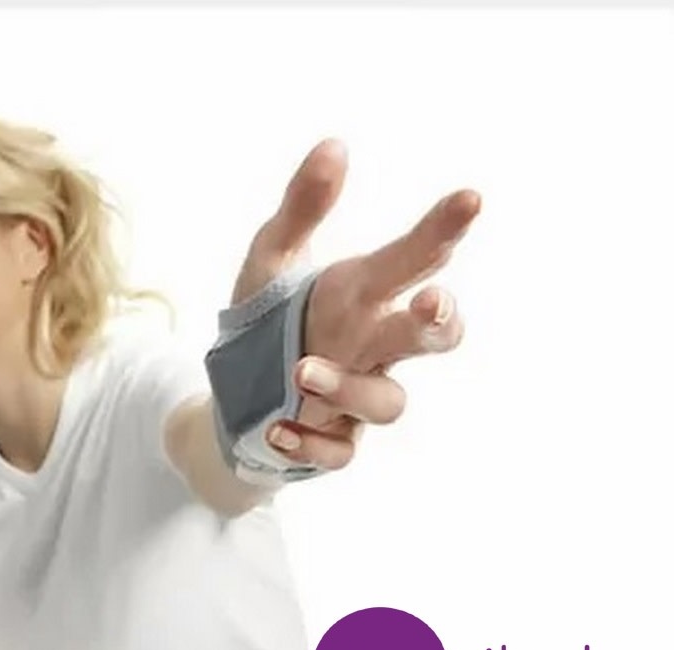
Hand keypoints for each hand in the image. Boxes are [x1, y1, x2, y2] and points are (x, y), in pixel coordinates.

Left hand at [231, 140, 480, 471]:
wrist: (234, 394)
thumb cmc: (265, 320)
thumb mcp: (270, 259)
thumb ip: (302, 209)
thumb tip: (335, 143)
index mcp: (362, 297)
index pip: (413, 261)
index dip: (443, 232)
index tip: (469, 198)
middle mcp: (372, 347)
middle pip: (429, 338)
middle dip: (439, 322)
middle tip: (431, 304)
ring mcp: (357, 400)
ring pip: (387, 403)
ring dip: (348, 387)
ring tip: (301, 372)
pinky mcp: (335, 443)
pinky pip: (339, 451)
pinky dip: (309, 443)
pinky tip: (276, 429)